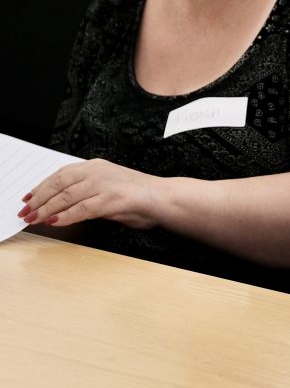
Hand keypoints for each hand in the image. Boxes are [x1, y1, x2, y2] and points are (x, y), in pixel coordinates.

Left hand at [18, 159, 162, 229]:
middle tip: (26, 211)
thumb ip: (87, 193)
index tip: (29, 197)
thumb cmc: (140, 196)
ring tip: (35, 218)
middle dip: (39, 198)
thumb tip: (63, 205)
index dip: (42, 186)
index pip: (61, 174)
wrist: (164, 198)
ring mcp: (105, 185)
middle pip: (59, 183)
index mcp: (96, 166)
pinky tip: (55, 221)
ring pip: (66, 196)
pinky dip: (65, 216)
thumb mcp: (108, 189)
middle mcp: (98, 172)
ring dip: (47, 208)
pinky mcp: (111, 199)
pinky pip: (82, 209)